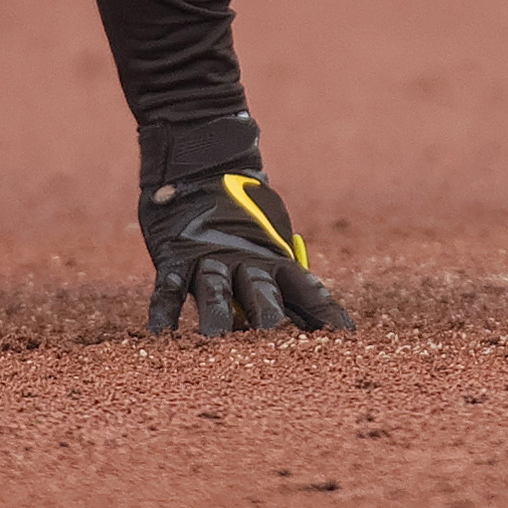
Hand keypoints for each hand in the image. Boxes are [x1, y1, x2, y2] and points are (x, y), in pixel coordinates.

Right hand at [135, 117, 355, 336]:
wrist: (200, 168)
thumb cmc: (243, 221)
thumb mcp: (270, 245)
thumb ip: (284, 280)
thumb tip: (310, 320)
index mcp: (276, 259)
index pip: (309, 288)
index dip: (326, 312)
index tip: (346, 337)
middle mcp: (245, 260)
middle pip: (260, 291)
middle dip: (268, 315)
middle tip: (275, 336)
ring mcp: (209, 258)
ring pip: (214, 291)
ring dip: (216, 316)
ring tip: (215, 339)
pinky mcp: (176, 258)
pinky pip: (168, 288)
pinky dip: (164, 310)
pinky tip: (161, 332)